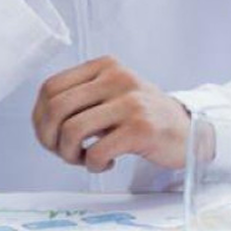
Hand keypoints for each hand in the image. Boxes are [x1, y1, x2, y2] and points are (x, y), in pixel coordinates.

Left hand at [32, 56, 190, 172]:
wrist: (189, 130)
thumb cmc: (142, 118)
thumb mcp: (112, 95)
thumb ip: (80, 100)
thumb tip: (42, 123)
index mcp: (104, 66)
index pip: (50, 88)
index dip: (40, 118)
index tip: (50, 137)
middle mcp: (117, 78)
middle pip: (55, 108)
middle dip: (50, 139)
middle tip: (64, 153)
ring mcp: (130, 102)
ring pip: (72, 130)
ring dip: (69, 154)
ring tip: (84, 159)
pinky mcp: (141, 128)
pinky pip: (96, 152)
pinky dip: (93, 164)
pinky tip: (106, 162)